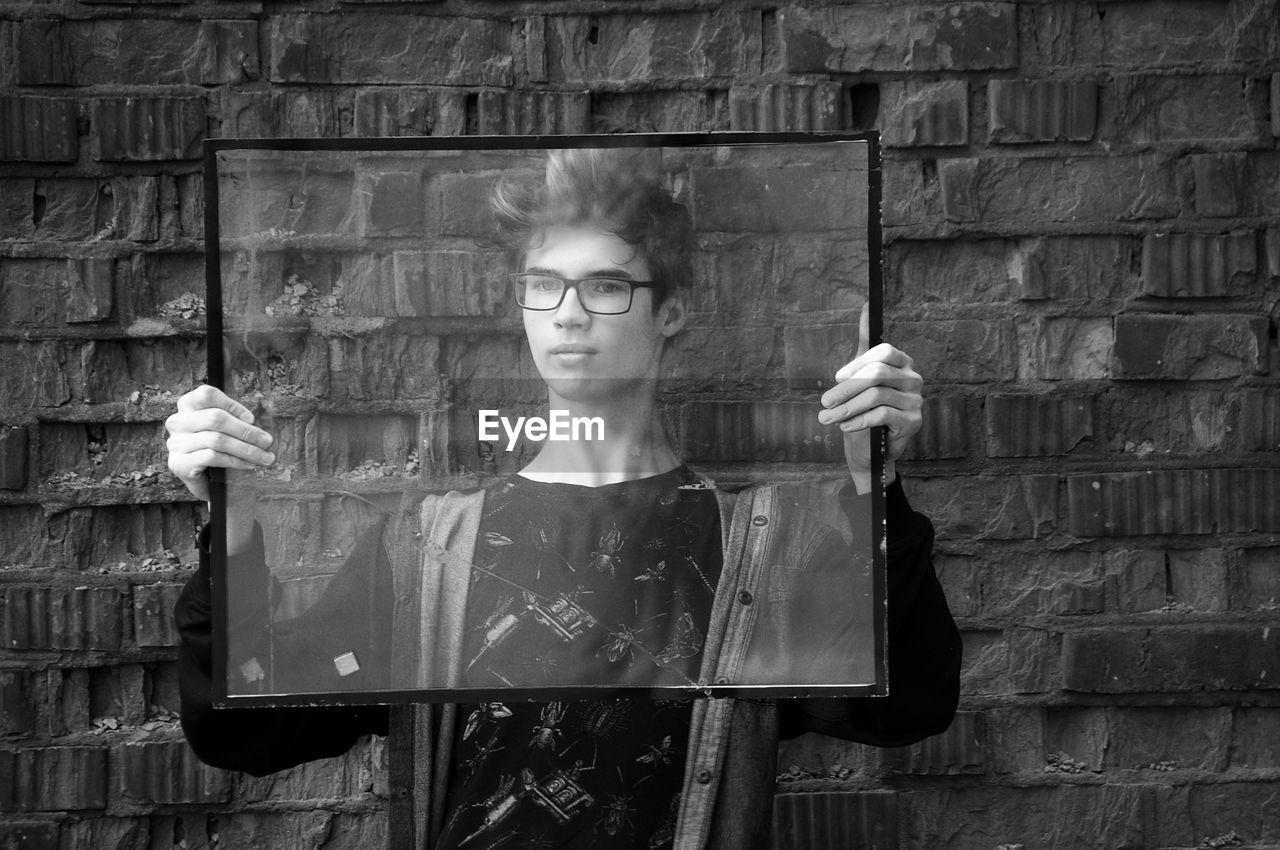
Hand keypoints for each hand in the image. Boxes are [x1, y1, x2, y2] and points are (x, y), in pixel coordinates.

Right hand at [165, 385, 275, 502]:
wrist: (206, 482)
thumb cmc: (220, 448)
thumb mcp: (227, 428)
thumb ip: (236, 419)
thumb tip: (254, 422)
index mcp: (188, 405)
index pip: (207, 395)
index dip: (232, 405)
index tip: (252, 419)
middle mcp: (177, 421)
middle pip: (215, 418)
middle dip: (246, 431)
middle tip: (267, 442)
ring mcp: (175, 443)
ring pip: (216, 440)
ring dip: (246, 449)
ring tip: (265, 457)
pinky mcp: (178, 464)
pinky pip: (212, 457)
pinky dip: (235, 461)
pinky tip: (249, 465)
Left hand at [818, 303, 923, 492]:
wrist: (872, 452)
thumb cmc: (864, 410)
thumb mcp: (861, 378)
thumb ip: (864, 346)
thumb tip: (867, 306)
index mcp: (902, 364)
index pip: (884, 351)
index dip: (858, 363)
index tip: (837, 377)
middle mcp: (913, 379)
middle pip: (877, 374)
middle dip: (845, 388)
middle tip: (824, 402)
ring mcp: (916, 401)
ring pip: (876, 396)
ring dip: (845, 408)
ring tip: (826, 418)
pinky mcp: (913, 422)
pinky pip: (881, 415)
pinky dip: (857, 420)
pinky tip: (844, 426)